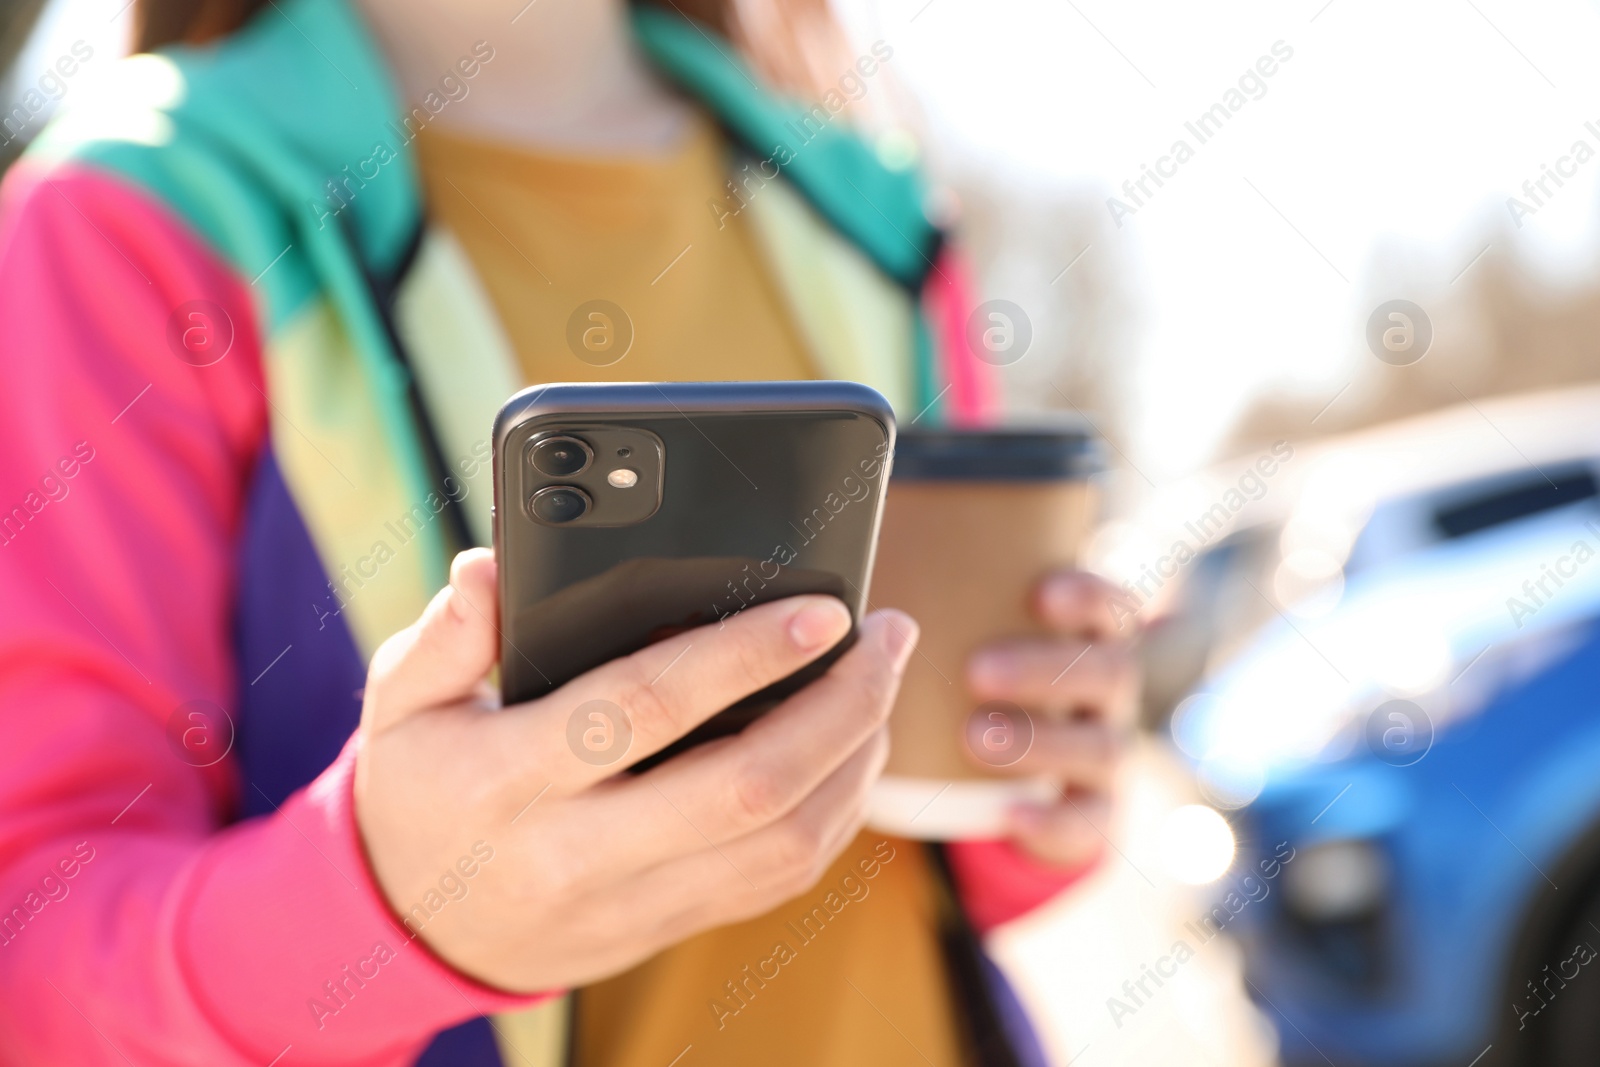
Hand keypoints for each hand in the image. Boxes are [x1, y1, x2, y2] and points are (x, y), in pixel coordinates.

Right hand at [353, 548, 916, 991]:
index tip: (821, 608)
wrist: (413, 928)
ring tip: (881, 683)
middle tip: (887, 634)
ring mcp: (631, 903)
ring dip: (857, 760)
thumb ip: (446, 634)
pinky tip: (853, 749)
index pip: (642, 709)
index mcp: (505, 782)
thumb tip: (491, 568)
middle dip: (840, 705)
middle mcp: (575, 853)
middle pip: (745, 788)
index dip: (742, 656)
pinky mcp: (669, 926)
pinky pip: (779, 879)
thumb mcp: (400, 704)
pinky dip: (837, 812)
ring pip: (782, 845)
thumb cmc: (420, 790)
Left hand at [964, 570, 1137, 866]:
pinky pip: (1090, 822)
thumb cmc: (979, 681)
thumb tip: (885, 584)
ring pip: (1103, 747)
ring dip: (1040, 741)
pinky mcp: (1096, 814)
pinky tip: (1010, 815)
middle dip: (1043, 670)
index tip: (1039, 595)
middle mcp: (1106, 695)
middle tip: (976, 672)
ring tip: (972, 738)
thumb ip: (947, 605)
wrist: (1014, 781)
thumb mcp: (976, 639)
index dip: (1087, 597)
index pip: (1109, 608)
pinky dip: (1053, 819)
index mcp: (1086, 639)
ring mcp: (1106, 754)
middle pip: (1108, 672)